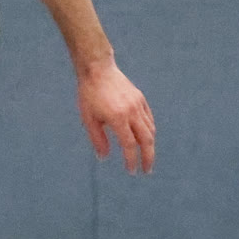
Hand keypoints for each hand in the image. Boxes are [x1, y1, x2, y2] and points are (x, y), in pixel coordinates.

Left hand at [78, 60, 155, 174]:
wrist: (97, 68)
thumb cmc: (89, 94)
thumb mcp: (88, 119)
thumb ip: (98, 139)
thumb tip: (104, 157)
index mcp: (118, 118)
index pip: (129, 145)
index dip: (131, 160)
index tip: (131, 170)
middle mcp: (132, 112)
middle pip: (146, 140)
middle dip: (148, 157)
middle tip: (147, 170)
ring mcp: (138, 104)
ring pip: (150, 129)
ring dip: (149, 145)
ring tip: (146, 155)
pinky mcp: (140, 98)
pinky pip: (148, 119)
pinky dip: (149, 130)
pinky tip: (145, 137)